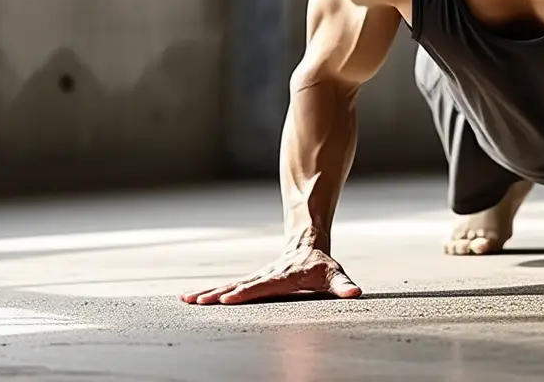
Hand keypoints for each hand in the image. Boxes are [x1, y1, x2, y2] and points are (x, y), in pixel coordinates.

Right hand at [180, 230, 361, 304]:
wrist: (307, 243)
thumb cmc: (321, 264)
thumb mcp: (334, 274)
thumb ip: (343, 285)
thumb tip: (355, 292)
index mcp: (282, 277)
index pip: (262, 286)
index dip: (247, 292)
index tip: (229, 297)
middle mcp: (265, 276)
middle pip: (239, 285)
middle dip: (219, 293)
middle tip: (199, 301)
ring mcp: (255, 278)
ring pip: (228, 285)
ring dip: (208, 292)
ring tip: (187, 299)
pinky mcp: (250, 280)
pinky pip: (227, 286)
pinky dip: (209, 292)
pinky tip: (190, 297)